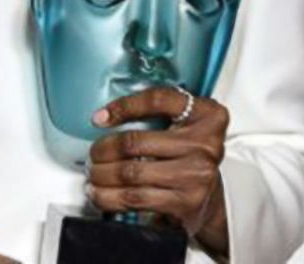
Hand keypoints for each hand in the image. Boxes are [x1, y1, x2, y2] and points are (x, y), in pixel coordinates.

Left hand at [85, 86, 230, 254]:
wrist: (210, 202)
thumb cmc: (190, 159)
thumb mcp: (184, 128)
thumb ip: (159, 114)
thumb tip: (107, 116)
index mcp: (207, 115)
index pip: (158, 99)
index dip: (124, 105)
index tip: (100, 117)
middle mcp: (205, 144)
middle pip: (135, 141)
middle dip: (103, 150)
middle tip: (93, 155)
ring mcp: (196, 175)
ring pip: (130, 172)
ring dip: (102, 175)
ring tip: (93, 175)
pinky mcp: (184, 203)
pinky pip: (135, 198)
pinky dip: (110, 197)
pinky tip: (101, 194)